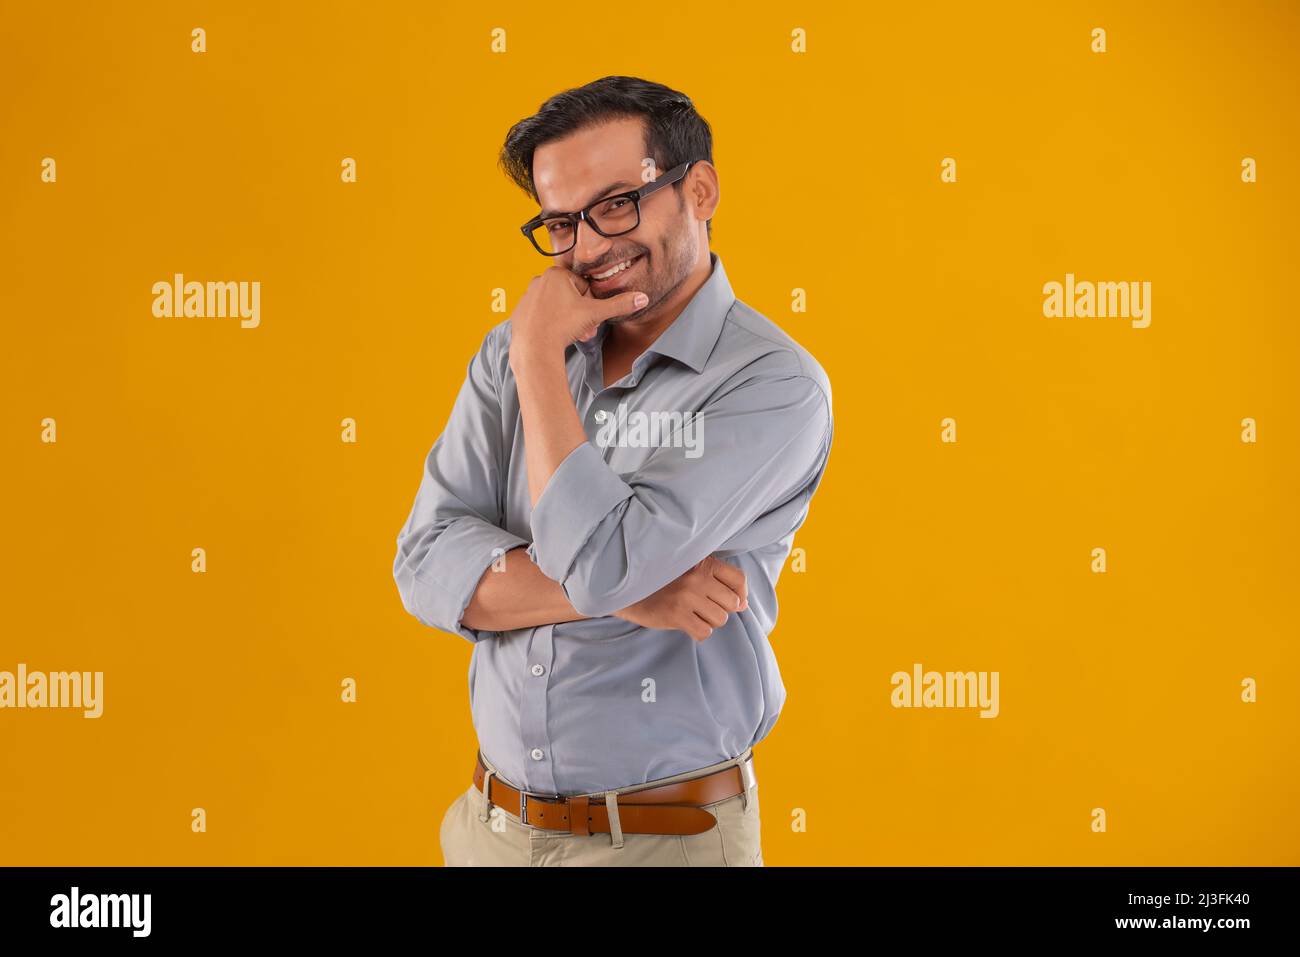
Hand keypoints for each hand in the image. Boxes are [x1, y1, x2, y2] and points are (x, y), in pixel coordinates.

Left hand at [508, 265, 648, 362]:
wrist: (534, 348)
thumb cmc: (562, 327)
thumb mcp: (595, 314)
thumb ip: (619, 304)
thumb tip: (642, 298)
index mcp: (557, 274)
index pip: (583, 286)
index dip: (590, 304)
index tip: (589, 317)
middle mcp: (539, 280)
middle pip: (569, 297)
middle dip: (579, 315)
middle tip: (583, 330)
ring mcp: (527, 296)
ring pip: (556, 306)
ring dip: (567, 320)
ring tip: (570, 335)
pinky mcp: (519, 311)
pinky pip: (541, 316)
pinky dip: (549, 324)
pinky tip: (552, 336)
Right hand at [614, 556, 748, 641]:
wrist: (629, 591)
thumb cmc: (663, 581)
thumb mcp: (689, 569)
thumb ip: (716, 580)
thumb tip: (743, 604)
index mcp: (702, 562)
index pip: (739, 579)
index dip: (741, 594)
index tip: (735, 602)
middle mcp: (697, 577)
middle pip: (732, 603)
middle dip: (722, 610)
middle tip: (705, 608)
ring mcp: (687, 596)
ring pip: (720, 619)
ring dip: (709, 621)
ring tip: (693, 614)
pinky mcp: (676, 615)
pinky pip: (704, 632)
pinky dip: (698, 632)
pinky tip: (686, 623)